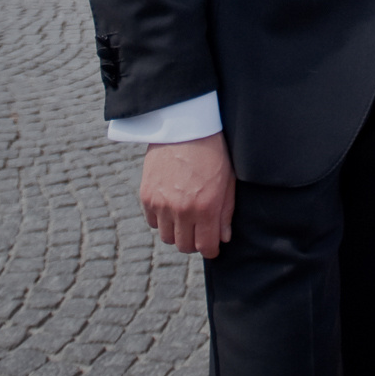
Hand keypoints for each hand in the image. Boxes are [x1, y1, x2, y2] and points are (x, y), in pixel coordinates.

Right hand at [141, 133, 235, 257]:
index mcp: (205, 207)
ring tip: (184, 217)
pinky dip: (161, 219)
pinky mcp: (146, 195)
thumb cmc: (212, 151)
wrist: (184, 126)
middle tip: (199, 231)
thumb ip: (225, 212)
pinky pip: (152, 222)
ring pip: (167, 237)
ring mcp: (161, 203)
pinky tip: (170, 207)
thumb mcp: (227, 180)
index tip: (211, 246)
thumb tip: (223, 238)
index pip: (205, 247)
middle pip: (184, 246)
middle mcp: (182, 210)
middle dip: (194, 242)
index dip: (210, 250)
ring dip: (177, 232)